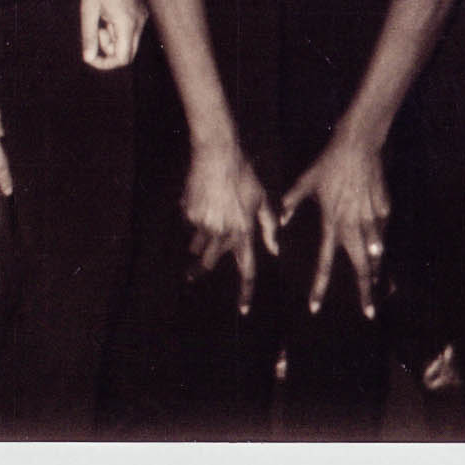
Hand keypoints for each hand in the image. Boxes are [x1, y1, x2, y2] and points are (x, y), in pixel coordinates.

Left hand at [80, 0, 147, 69]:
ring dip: (112, 37)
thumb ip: (89, 36)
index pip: (122, 58)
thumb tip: (88, 58)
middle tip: (96, 30)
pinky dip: (118, 28)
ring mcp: (142, 16)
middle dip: (109, 50)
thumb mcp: (88, 10)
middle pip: (127, 53)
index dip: (105, 63)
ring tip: (101, 16)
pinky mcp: (141, 11)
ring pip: (129, 41)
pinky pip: (130, 30)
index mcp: (127, 23)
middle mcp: (139, 22)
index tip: (90, 55)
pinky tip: (109, 11)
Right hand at [181, 141, 276, 314]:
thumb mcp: (262, 199)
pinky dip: (195, 219)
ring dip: (197, 244)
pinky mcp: (189, 212)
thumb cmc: (244, 175)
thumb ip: (269, 227)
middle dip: (200, 271)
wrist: (217, 154)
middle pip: (210, 262)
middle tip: (191, 277)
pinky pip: (192, 223)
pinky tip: (199, 203)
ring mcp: (204, 223)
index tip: (244, 310)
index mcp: (243, 231)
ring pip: (199, 242)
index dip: (246, 291)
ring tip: (194, 242)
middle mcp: (223, 231)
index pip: (247, 268)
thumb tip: (275, 250)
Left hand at [280, 132, 390, 318]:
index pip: (324, 262)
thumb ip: (291, 202)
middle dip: (365, 291)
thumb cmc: (329, 164)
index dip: (320, 286)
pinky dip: (382, 243)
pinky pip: (383, 231)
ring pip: (376, 253)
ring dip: (377, 272)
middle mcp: (352, 226)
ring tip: (381, 290)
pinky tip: (382, 251)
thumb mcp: (305, 182)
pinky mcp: (384, 210)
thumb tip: (281, 220)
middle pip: (360, 266)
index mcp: (331, 222)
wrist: (357, 146)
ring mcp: (371, 219)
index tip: (315, 307)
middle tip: (369, 312)